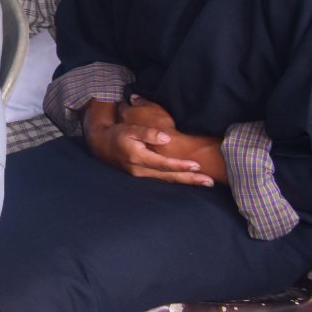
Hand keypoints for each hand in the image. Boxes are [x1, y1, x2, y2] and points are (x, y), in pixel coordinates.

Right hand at [85, 100, 214, 186]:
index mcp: (139, 157)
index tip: (196, 165)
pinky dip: (177, 180)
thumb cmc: (117, 134)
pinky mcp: (143, 175)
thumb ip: (148, 133)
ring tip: (205, 183)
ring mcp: (142, 175)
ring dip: (187, 181)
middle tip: (209, 181)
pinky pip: (163, 179)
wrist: (101, 145)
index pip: (164, 164)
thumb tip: (166, 138)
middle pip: (170, 176)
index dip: (180, 165)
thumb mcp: (129, 129)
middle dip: (190, 179)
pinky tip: (188, 180)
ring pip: (168, 180)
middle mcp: (141, 170)